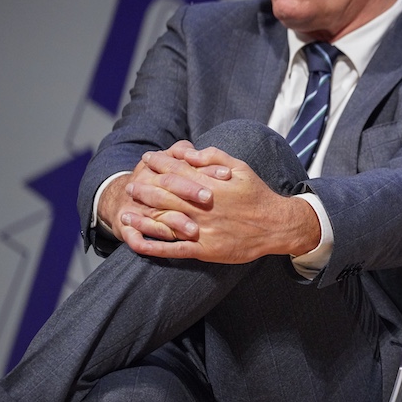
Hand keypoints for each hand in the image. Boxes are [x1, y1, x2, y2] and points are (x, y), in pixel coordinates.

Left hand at [118, 144, 318, 263]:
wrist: (276, 226)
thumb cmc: (258, 194)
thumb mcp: (241, 167)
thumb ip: (214, 157)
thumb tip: (189, 151)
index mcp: (211, 185)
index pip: (178, 171)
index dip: (160, 164)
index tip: (147, 158)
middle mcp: (204, 207)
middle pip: (166, 196)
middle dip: (146, 189)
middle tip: (132, 184)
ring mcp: (203, 230)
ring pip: (165, 223)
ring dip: (142, 219)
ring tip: (125, 216)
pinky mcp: (205, 249)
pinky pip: (174, 249)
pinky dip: (154, 248)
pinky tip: (138, 244)